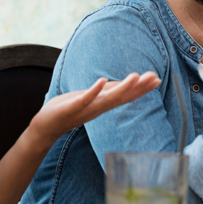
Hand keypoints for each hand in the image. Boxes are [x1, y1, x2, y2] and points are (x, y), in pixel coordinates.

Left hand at [28, 72, 159, 145]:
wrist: (46, 127)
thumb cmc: (69, 109)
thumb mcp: (92, 97)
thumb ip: (106, 91)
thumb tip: (122, 83)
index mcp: (104, 104)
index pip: (127, 95)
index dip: (142, 88)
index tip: (157, 79)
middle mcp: (99, 107)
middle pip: (122, 97)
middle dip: (139, 88)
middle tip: (154, 78)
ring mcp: (86, 108)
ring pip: (108, 98)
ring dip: (122, 88)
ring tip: (135, 76)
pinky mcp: (72, 107)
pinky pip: (84, 99)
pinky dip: (94, 91)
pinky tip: (101, 80)